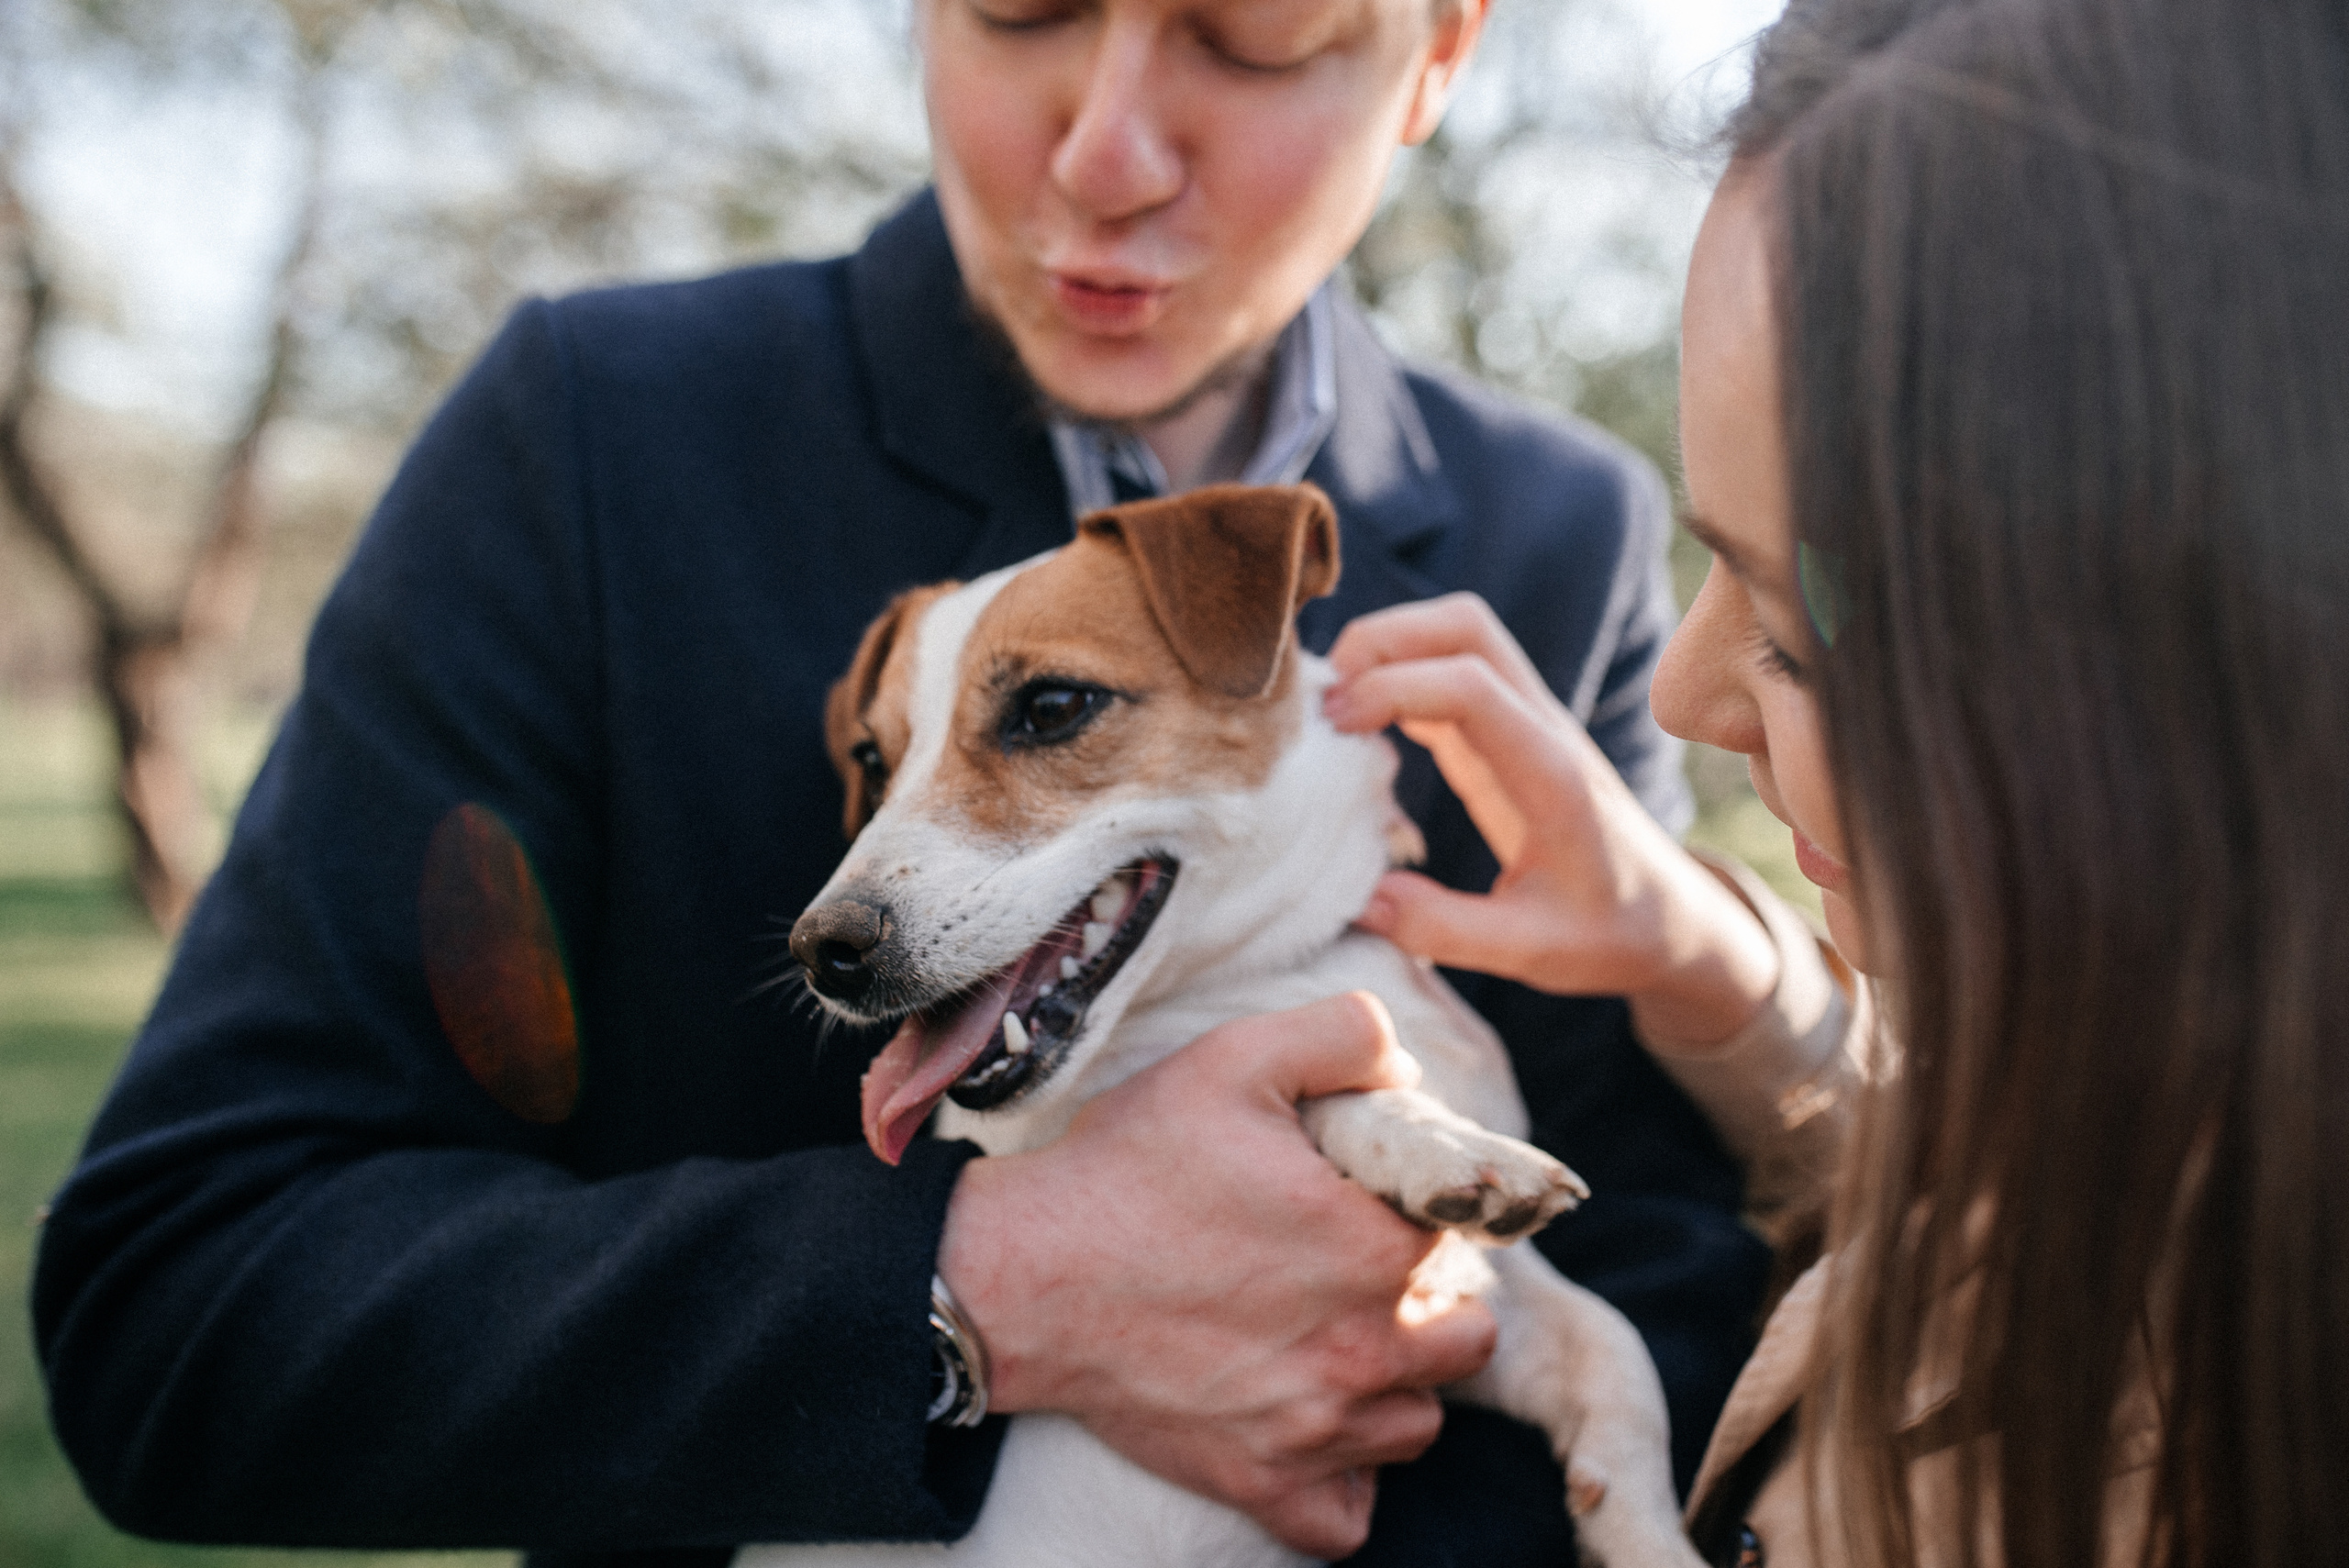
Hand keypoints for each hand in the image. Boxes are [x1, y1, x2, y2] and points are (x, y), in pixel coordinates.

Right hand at [936, 993, 1496, 1557]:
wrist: (1020, 1277)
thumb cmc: (1127, 1168)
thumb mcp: (1236, 1059)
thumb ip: (1347, 1034)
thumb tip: (1404, 1062)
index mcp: (1372, 1246)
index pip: (1459, 1234)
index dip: (1418, 1210)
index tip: (1367, 1201)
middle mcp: (1362, 1349)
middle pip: (1465, 1338)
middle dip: (1429, 1300)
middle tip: (1356, 1271)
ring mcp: (1315, 1429)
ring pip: (1418, 1426)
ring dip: (1395, 1386)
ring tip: (1335, 1341)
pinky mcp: (1262, 1484)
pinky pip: (1347, 1517)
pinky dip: (1341, 1482)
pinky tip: (1308, 1425)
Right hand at [1322, 593, 1777, 1050]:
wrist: (1670, 917)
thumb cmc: (1610, 934)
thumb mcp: (1533, 952)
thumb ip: (1447, 930)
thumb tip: (1362, 902)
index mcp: (1552, 774)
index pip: (1471, 686)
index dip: (1393, 686)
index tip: (1334, 724)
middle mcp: (1542, 729)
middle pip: (1465, 627)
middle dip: (1383, 640)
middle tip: (1323, 702)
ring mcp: (1526, 724)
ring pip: (1458, 636)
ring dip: (1388, 649)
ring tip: (1331, 708)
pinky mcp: (1506, 736)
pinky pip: (1449, 676)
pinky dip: (1397, 678)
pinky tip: (1357, 727)